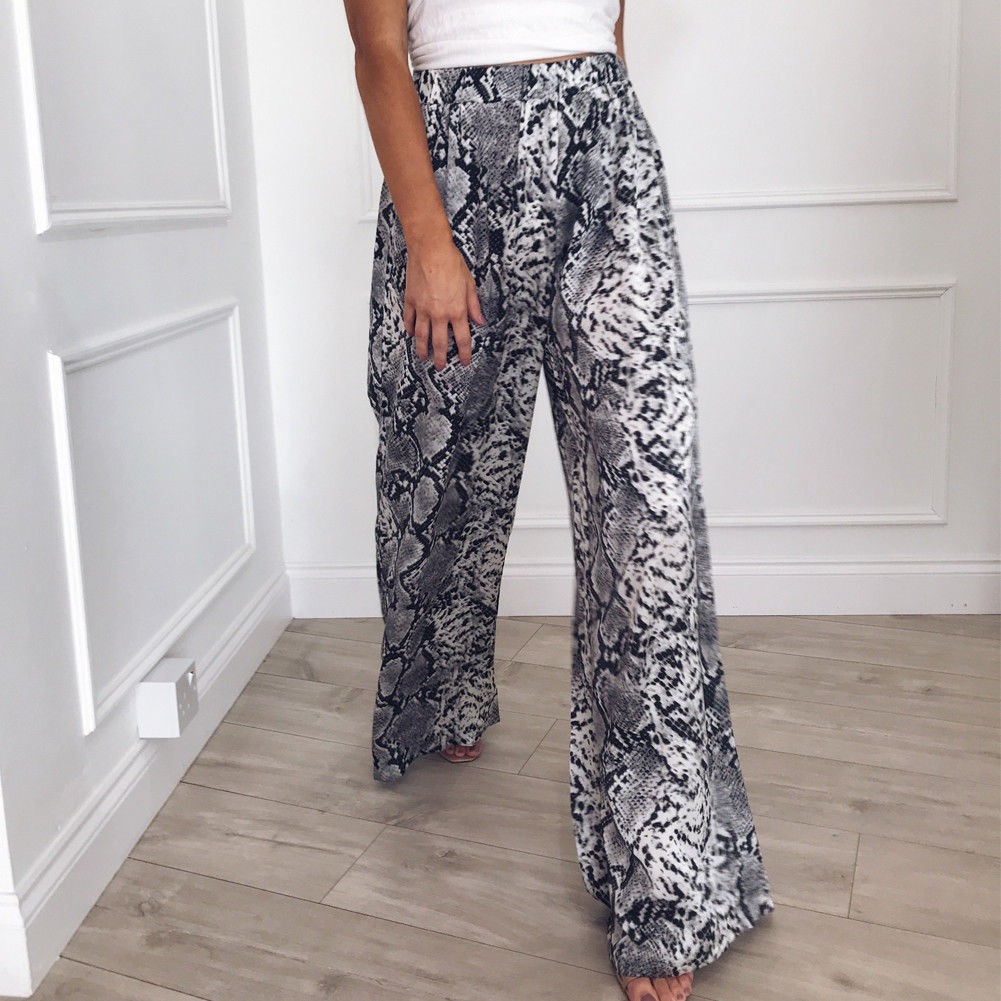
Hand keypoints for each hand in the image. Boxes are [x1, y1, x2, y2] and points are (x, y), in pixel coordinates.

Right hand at [403, 236, 485, 370]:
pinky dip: (410, 329)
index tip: (463, 361)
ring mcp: (423, 309)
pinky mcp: (411, 301)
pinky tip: (411, 334)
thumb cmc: (450, 262)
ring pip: (421, 336)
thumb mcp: (469, 284)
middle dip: (440, 358)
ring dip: (422, 349)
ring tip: (424, 357)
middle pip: (439, 343)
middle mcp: (439, 314)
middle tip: (440, 366)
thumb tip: (479, 320)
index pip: (462, 339)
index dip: (463, 353)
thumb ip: (473, 305)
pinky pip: (409, 320)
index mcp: (457, 311)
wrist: (430, 249)